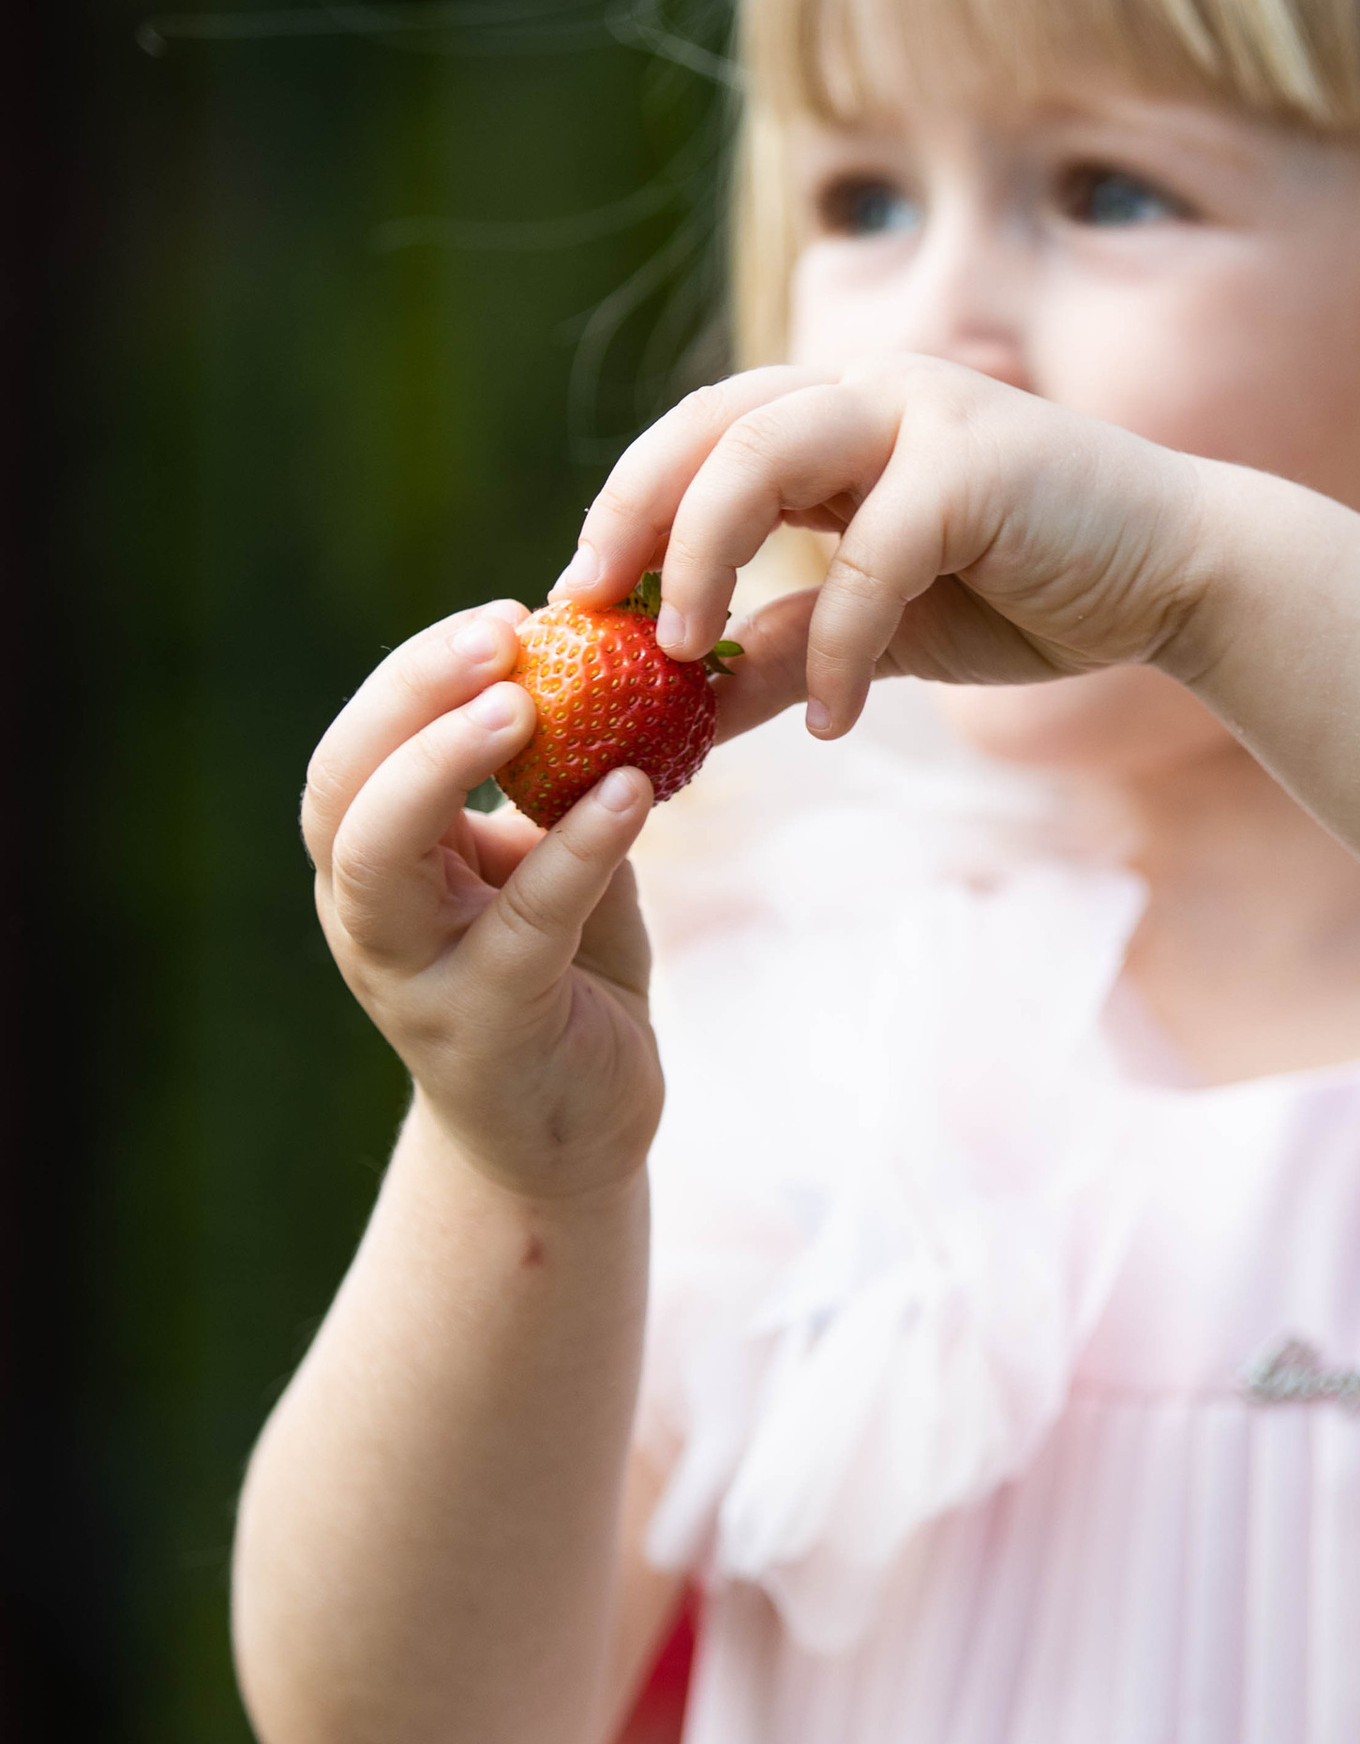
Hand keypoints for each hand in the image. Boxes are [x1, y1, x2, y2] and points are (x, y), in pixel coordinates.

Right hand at [301, 602, 665, 1201]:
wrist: (578, 1127)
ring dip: (443, 767)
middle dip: (408, 702)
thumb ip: (549, 780)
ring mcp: (415, 978)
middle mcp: (370, 918)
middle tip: (501, 637)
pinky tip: (631, 793)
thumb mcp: (545, 862)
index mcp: (374, 865)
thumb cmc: (562, 975)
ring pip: (381, 860)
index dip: (413, 677)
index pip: (356, 751)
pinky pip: (524, 922)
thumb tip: (597, 656)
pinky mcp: (488, 1027)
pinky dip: (575, 849)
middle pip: (342, 792)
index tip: (505, 616)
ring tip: (527, 699)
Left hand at [557, 360, 1216, 738]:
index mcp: (840, 414)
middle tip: (596, 615)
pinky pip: (868, 558)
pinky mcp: (975, 462)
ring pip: (759, 456)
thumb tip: (686, 713)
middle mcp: (870, 389)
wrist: (1182, 577)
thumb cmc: (1037, 591)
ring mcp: (922, 410)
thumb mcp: (890, 631)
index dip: (627, 509)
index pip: (698, 435)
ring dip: (702, 556)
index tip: (580, 601)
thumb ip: (795, 650)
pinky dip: (841, 648)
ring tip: (685, 653)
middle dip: (633, 519)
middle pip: (704, 426)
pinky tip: (839, 723)